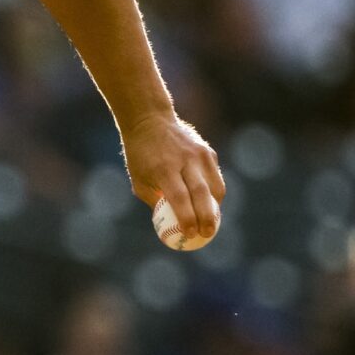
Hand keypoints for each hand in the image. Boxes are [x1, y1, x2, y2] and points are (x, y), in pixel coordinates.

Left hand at [121, 113, 225, 246]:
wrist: (150, 120)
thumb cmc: (141, 155)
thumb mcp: (139, 179)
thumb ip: (155, 200)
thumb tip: (170, 223)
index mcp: (164, 168)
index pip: (180, 198)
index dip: (187, 218)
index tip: (190, 234)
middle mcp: (185, 160)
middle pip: (202, 194)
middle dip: (207, 217)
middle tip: (207, 234)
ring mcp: (199, 154)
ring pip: (215, 186)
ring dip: (215, 206)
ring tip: (210, 221)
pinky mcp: (208, 151)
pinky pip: (214, 176)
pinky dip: (214, 191)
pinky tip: (208, 201)